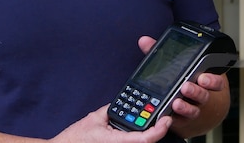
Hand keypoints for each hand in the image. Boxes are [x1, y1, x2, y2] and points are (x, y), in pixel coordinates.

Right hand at [51, 104, 171, 142]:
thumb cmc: (76, 138)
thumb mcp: (96, 117)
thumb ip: (112, 109)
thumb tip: (124, 103)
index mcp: (116, 140)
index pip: (145, 138)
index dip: (159, 130)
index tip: (166, 120)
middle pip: (146, 141)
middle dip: (156, 130)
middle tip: (163, 117)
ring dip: (148, 134)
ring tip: (155, 120)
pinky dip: (139, 136)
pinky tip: (141, 129)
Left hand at [136, 36, 230, 138]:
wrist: (188, 106)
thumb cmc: (182, 79)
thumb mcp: (174, 65)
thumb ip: (161, 53)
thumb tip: (145, 41)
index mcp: (203, 81)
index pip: (215, 81)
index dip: (212, 80)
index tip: (203, 77)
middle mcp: (200, 97)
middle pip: (204, 96)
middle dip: (196, 91)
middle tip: (186, 86)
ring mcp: (192, 110)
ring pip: (193, 111)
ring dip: (185, 107)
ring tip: (176, 102)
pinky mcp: (182, 121)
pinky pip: (180, 122)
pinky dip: (172, 118)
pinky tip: (166, 115)